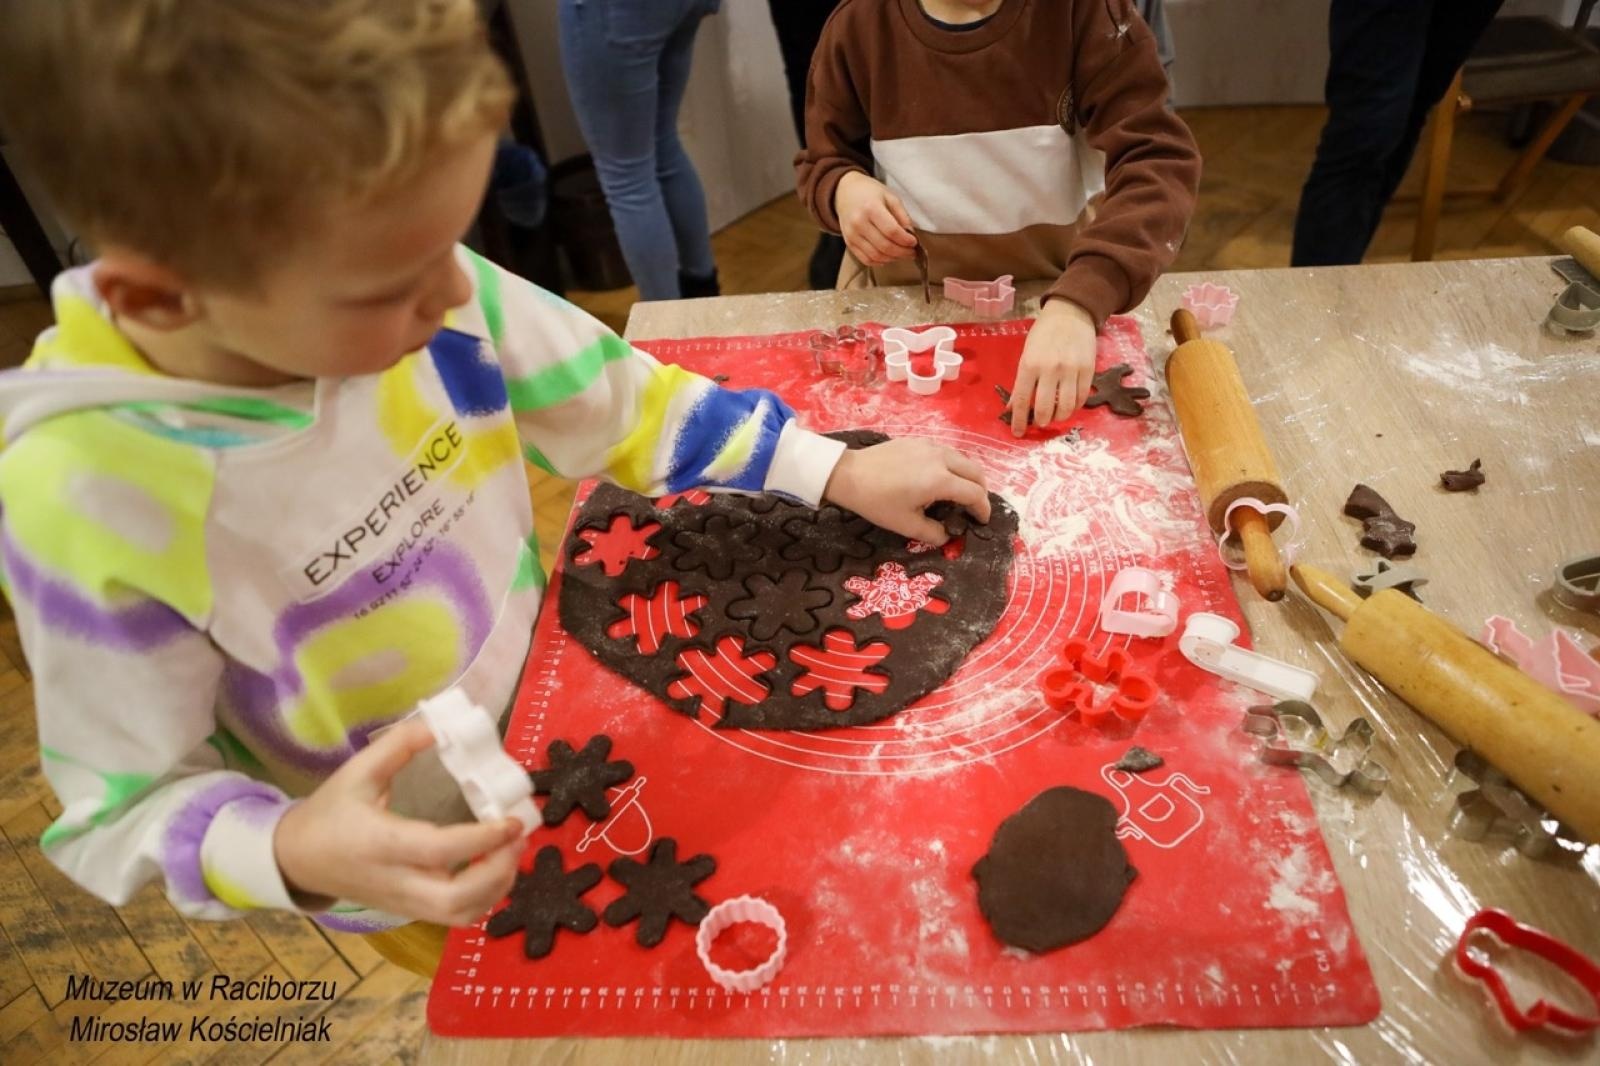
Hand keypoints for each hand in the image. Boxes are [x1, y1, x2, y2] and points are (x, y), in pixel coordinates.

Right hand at [273, 717, 525, 925]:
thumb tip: (441, 724)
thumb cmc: (329, 812)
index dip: (483, 839)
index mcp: (382, 844)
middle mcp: (396, 881)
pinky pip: (455, 917)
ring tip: (512, 850)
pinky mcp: (410, 911)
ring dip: (497, 888)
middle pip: (456, 900)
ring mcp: (404, 902)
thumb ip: (399, 745)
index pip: (441, 851)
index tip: (512, 819)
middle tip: (518, 837)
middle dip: (498, 872)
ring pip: (460, 915)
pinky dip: (485, 898)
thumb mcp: (357, 771)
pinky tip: (495, 867)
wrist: (296, 860)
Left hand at [822, 438, 990, 542]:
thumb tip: (947, 535)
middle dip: (981, 491)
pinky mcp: (918, 440)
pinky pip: (946, 452)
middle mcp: (941, 458)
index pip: (975, 494)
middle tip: (973, 507)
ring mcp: (930, 446)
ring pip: (963, 459)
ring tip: (959, 493)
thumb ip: (933, 533)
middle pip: (976, 472)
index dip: (983, 509)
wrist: (848, 474)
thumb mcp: (906, 525)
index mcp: (940, 480)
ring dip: (968, 476)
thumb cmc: (877, 501)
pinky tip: (940, 478)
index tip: (981, 521)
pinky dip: (953, 466)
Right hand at [833, 171, 918, 267]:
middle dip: (902, 252)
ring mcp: (852, 235)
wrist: (845, 192)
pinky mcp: (848, 243)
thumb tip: (911, 235)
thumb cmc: (870, 193)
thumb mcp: (890, 197)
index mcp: (871, 208)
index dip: (905, 240)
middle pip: (884, 246)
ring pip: (876, 256)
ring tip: (902, 254)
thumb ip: (902, 215)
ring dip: (893, 258)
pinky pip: (865, 260)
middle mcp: (859, 223)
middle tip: (912, 252)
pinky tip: (889, 257)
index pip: (892, 231)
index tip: (914, 242)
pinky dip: (880, 262)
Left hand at [1008, 298, 1096, 436]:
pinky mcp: (1088, 370)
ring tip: (1055, 416)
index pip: (1022, 399)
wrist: (1071, 313)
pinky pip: (1082, 397)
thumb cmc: (1043, 334)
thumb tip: (1012, 407)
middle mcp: (1050, 369)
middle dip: (1041, 421)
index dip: (1018, 420)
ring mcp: (1071, 370)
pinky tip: (1069, 405)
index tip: (1018, 433)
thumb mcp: (1026, 354)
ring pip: (1066, 407)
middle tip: (1040, 422)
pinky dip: (1075, 407)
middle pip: (1045, 408)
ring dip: (1059, 417)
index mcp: (1030, 364)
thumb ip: (1020, 381)